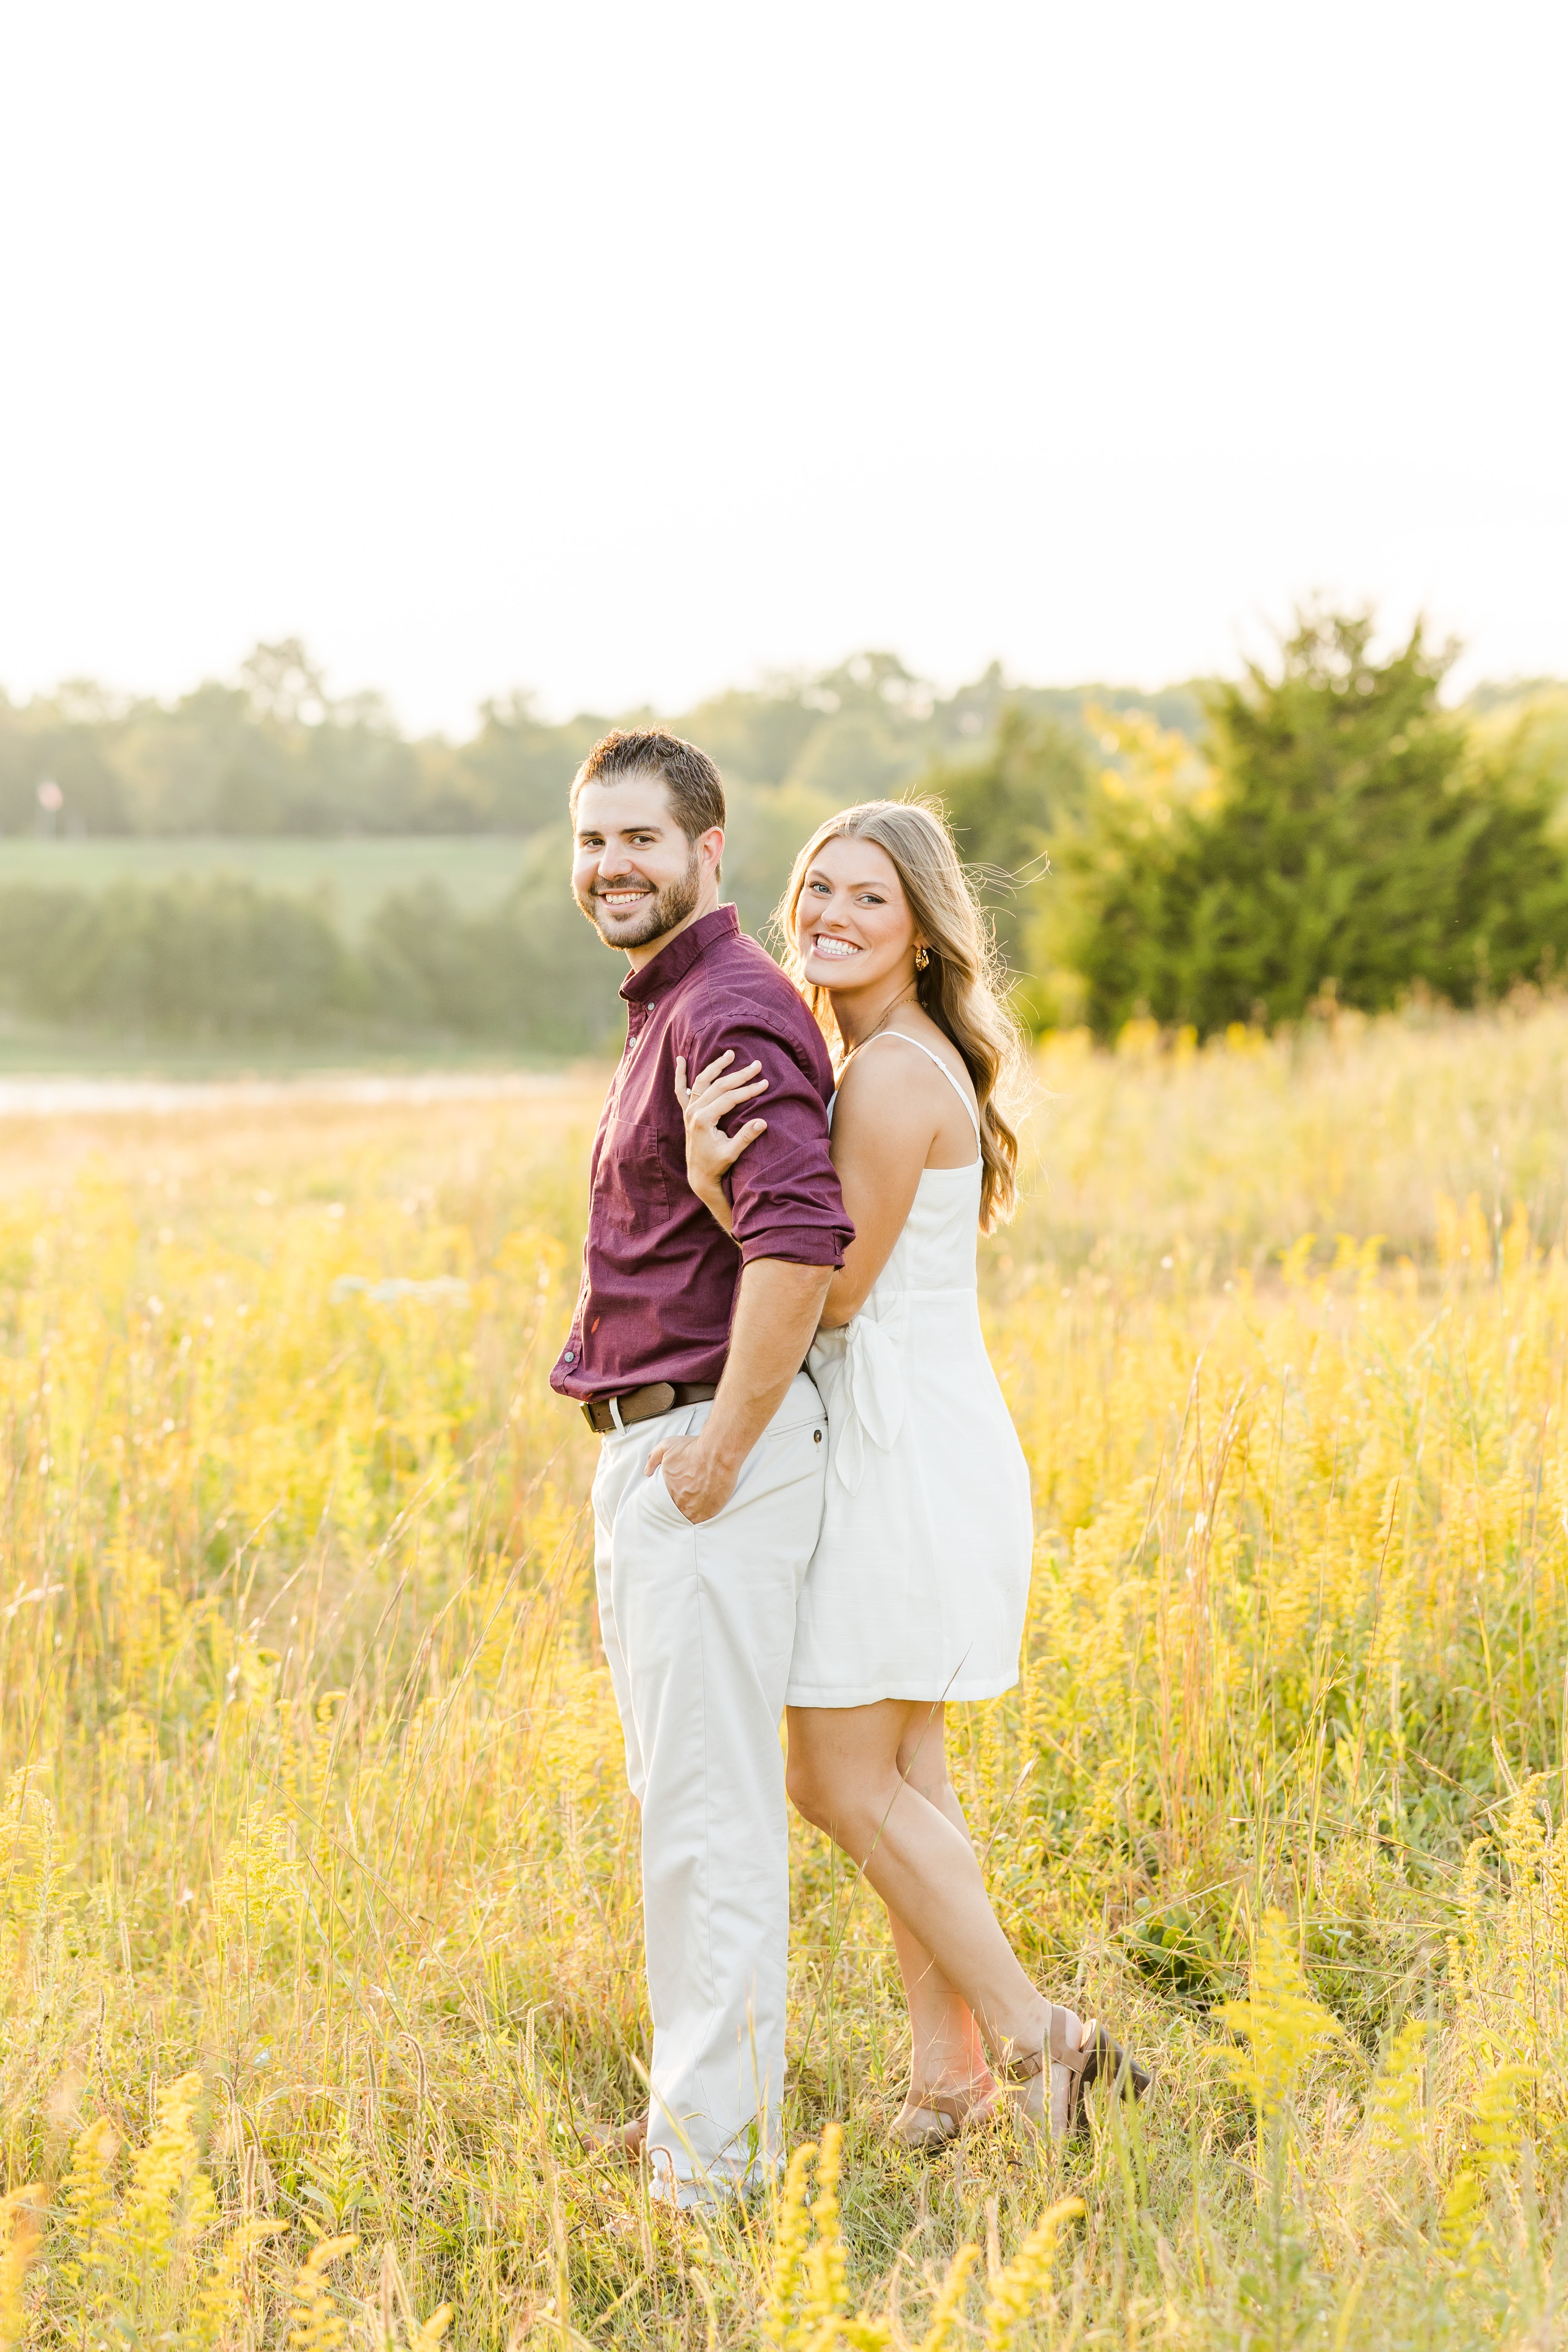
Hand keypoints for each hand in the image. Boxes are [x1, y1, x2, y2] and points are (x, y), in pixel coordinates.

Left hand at [645, 1431, 738, 1523]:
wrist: (717, 1453)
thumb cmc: (694, 1449)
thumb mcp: (667, 1446)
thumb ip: (653, 1458)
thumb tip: (647, 1471)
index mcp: (669, 1490)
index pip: (665, 1500)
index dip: (671, 1497)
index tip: (677, 1492)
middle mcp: (681, 1502)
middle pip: (678, 1508)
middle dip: (682, 1504)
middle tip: (689, 1496)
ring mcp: (696, 1508)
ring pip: (690, 1516)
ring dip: (692, 1511)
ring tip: (697, 1503)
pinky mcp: (711, 1511)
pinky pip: (704, 1518)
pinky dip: (704, 1514)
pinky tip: (706, 1507)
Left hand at [674, 1052, 769, 1217]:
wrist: (699, 1175)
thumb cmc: (717, 1165)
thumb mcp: (732, 1153)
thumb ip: (745, 1137)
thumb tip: (762, 1122)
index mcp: (703, 1120)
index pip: (729, 1097)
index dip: (748, 1090)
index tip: (765, 1083)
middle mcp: (693, 1112)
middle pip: (718, 1086)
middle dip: (739, 1074)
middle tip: (757, 1065)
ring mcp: (688, 1110)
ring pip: (702, 1081)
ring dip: (716, 1066)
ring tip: (729, 1053)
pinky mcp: (687, 1112)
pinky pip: (681, 1090)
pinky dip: (680, 1075)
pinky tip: (681, 1060)